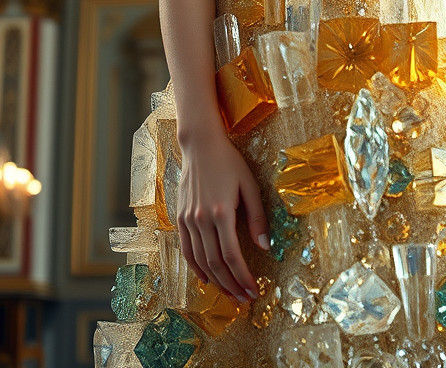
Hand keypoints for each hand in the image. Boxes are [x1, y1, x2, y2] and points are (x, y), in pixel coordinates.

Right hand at [176, 129, 270, 303]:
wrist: (200, 145)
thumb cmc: (229, 162)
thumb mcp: (249, 185)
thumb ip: (257, 217)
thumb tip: (265, 247)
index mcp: (221, 212)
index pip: (232, 256)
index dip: (243, 277)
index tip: (253, 291)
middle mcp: (201, 219)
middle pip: (216, 263)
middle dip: (231, 285)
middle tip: (244, 298)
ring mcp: (188, 219)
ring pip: (200, 260)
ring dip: (215, 281)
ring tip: (229, 293)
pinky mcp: (180, 217)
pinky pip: (187, 249)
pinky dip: (196, 267)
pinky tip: (206, 278)